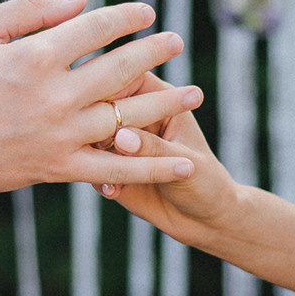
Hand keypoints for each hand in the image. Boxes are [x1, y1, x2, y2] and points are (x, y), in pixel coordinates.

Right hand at [0, 0, 201, 194]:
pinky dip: (153, 167)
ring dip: (166, 103)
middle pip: (121, 68)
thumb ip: (30, 10)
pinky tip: (185, 163)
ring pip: (128, 117)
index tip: (146, 12)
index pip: (95, 28)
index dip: (125, 17)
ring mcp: (61, 134)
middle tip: (177, 41)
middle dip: (155, 51)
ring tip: (194, 93)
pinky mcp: (61, 168)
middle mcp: (55, 95)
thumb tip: (81, 0)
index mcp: (34, 56)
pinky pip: (116, 169)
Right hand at [94, 78, 240, 241]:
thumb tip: (120, 136)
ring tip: (108, 177)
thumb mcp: (184, 161)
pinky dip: (97, 177)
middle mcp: (135, 116)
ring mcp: (119, 143)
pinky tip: (113, 192)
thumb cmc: (206, 181)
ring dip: (92, 153)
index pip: (127, 76)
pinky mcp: (109, 168)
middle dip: (94, 123)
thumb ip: (153, 148)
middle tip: (103, 147)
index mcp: (158, 98)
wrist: (204, 219)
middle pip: (101, 103)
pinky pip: (90, 166)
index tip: (98, 104)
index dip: (109, 84)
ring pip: (89, 136)